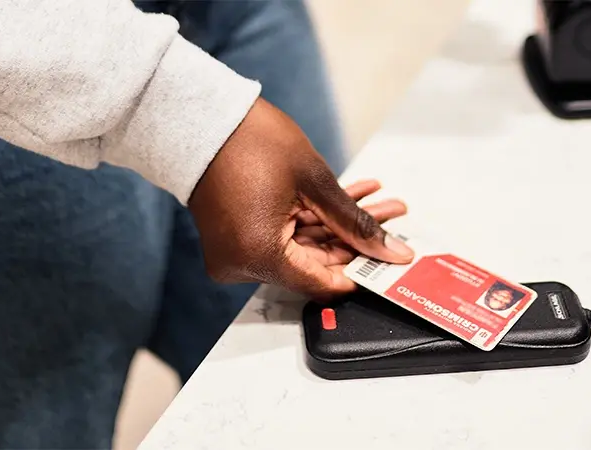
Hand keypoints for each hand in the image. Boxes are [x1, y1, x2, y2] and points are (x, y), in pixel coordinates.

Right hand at [189, 98, 413, 294]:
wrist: (199, 118)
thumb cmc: (247, 140)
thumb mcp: (314, 181)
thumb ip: (355, 222)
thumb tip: (390, 251)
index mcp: (260, 256)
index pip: (324, 284)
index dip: (362, 271)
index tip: (389, 259)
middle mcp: (243, 264)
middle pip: (316, 264)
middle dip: (356, 239)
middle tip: (391, 217)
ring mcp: (236, 253)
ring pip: (303, 248)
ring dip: (338, 226)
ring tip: (376, 200)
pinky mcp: (236, 239)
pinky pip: (283, 238)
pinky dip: (312, 221)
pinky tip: (346, 200)